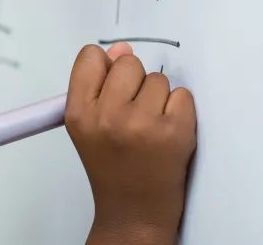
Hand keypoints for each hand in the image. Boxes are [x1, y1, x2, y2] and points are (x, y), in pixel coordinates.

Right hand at [65, 43, 196, 243]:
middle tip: (133, 113)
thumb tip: (120, 49)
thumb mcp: (89, 126)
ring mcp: (142, 124)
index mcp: (79, 113)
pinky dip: (180, 111)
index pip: (91, 57)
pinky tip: (167, 133)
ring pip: (158, 79)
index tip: (112, 85)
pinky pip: (182, 95)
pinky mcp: (174, 132)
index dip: (105, 67)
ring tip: (150, 128)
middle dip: (135, 82)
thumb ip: (99, 85)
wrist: (134, 212)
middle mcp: (108, 116)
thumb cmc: (112, 167)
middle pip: (128, 63)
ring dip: (158, 99)